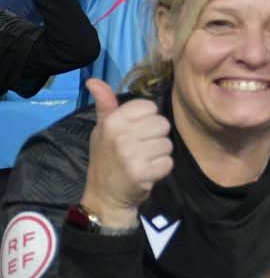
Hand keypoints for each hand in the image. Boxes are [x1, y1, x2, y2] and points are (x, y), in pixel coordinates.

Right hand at [79, 80, 172, 228]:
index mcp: (111, 121)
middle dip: (155, 138)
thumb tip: (93, 80)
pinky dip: (161, 169)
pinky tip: (146, 173)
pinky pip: (168, 162)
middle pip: (162, 124)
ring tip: (142, 161)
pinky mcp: (141, 172)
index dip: (147, 120)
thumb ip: (105, 104)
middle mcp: (119, 135)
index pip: (150, 107)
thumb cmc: (107, 159)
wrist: (104, 196)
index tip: (135, 133)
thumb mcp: (102, 129)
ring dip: (159, 155)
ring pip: (167, 144)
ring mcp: (130, 154)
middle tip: (139, 150)